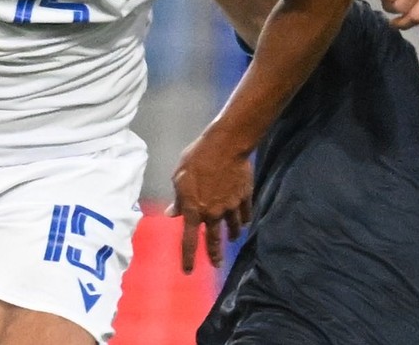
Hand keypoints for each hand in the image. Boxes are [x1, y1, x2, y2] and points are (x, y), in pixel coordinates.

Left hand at [166, 131, 252, 273]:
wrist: (226, 146)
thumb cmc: (197, 158)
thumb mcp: (179, 177)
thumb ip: (178, 199)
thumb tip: (172, 214)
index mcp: (194, 210)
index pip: (189, 240)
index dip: (188, 258)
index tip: (188, 272)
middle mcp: (213, 213)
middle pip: (215, 240)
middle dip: (215, 255)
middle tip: (217, 265)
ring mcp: (231, 207)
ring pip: (233, 228)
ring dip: (232, 235)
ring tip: (233, 238)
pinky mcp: (245, 197)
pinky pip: (246, 213)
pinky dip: (245, 219)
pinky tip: (245, 220)